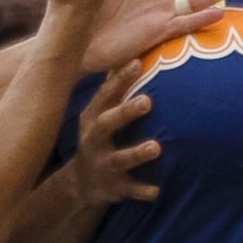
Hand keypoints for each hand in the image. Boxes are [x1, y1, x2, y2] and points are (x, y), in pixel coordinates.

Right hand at [70, 63, 160, 205]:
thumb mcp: (98, 112)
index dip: (120, 79)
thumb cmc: (98, 137)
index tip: (137, 63)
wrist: (81, 182)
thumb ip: (113, 87)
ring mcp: (103, 164)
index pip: (105, 95)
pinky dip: (145, 191)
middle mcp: (94, 140)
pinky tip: (161, 190)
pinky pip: (131, 190)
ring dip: (137, 153)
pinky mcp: (114, 187)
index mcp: (93, 117)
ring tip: (156, 147)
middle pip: (107, 124)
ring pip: (120, 159)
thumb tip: (129, 52)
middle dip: (126, 112)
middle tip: (148, 101)